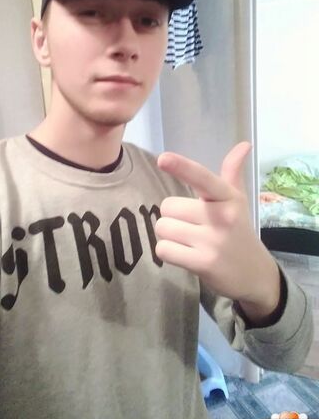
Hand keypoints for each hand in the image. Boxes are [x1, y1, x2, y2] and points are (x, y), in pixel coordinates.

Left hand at [155, 142, 280, 311]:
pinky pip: (164, 250)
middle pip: (168, 206)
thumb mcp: (238, 201)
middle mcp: (222, 216)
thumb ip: (232, 172)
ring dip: (169, 236)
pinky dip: (168, 253)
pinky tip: (185, 256)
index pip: (202, 178)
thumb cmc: (239, 232)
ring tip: (190, 242)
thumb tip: (243, 144)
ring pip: (163, 228)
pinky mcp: (203, 263)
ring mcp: (213, 241)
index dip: (182, 167)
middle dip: (174, 217)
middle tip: (192, 228)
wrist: (256, 275)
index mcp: (228, 197)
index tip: (163, 158)